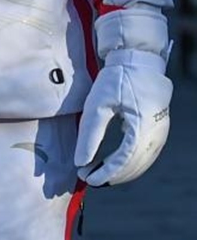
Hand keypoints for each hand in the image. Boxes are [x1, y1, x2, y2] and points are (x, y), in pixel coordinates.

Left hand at [74, 7, 172, 186]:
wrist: (139, 61)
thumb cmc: (118, 78)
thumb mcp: (98, 103)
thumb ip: (90, 134)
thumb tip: (80, 161)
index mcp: (142, 127)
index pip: (124, 161)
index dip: (106, 174)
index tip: (87, 178)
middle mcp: (156, 134)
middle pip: (134, 166)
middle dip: (111, 176)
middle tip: (88, 178)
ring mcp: (160, 133)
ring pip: (142, 163)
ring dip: (120, 172)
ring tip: (97, 173)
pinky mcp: (158, 130)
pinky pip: (145, 155)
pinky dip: (129, 164)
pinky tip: (112, 164)